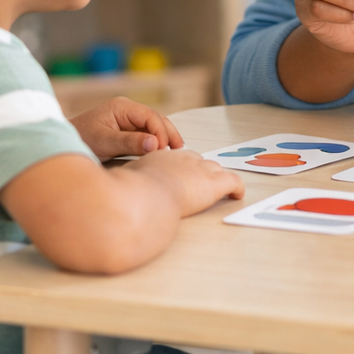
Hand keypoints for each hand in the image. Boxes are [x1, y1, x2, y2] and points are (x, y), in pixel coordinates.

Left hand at [70, 96, 183, 159]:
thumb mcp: (104, 142)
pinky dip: (155, 141)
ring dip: (164, 137)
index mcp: (122, 107)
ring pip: (153, 126)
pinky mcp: (126, 130)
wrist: (61, 144)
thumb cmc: (80, 139)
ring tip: (175, 152)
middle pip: (156, 119)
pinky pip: (145, 134)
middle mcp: (127, 110)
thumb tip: (154, 143)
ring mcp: (127, 120)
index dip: (160, 131)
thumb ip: (129, 142)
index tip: (163, 149)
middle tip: (179, 149)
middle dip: (168, 133)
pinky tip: (161, 151)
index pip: (150, 116)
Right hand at [126, 149, 244, 215]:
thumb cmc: (131, 191)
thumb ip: (127, 182)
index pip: (179, 159)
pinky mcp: (215, 183)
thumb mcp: (126, 181)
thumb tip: (115, 189)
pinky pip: (234, 182)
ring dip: (218, 179)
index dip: (182, 169)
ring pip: (216, 170)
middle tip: (201, 184)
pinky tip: (238, 195)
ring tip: (221, 188)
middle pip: (199, 162)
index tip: (181, 177)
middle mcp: (185, 159)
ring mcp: (202, 169)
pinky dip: (237, 188)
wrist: (145, 195)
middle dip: (201, 172)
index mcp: (164, 158)